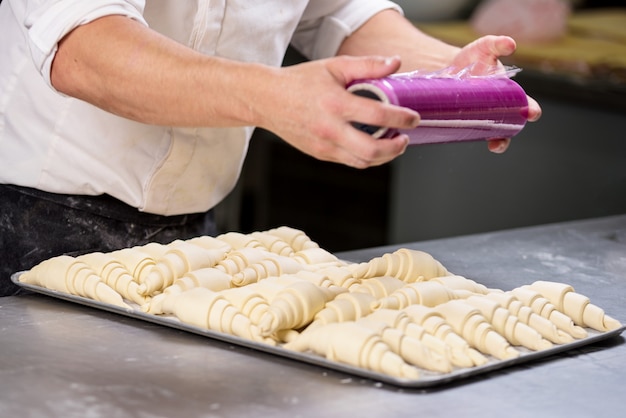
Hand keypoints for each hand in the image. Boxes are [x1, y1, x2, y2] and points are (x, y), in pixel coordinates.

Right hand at [257, 55, 420, 167]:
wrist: (267, 100)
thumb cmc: (299, 82)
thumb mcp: (334, 66)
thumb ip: (367, 65)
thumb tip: (395, 63)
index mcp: (335, 104)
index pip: (377, 116)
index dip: (401, 119)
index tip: (413, 118)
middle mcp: (330, 129)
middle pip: (372, 150)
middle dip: (395, 148)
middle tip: (404, 138)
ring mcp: (324, 145)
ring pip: (362, 162)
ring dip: (383, 157)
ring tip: (392, 144)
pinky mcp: (320, 154)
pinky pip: (349, 162)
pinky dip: (365, 157)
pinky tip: (372, 146)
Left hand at [451, 35, 541, 152]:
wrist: (449, 67)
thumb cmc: (473, 57)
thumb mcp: (485, 47)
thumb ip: (497, 44)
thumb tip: (510, 44)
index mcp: (510, 92)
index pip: (526, 104)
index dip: (530, 110)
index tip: (531, 113)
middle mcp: (500, 107)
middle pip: (512, 123)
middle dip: (514, 130)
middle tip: (510, 133)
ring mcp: (484, 116)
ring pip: (496, 134)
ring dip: (499, 142)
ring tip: (495, 145)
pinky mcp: (467, 121)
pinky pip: (473, 133)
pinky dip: (474, 137)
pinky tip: (469, 138)